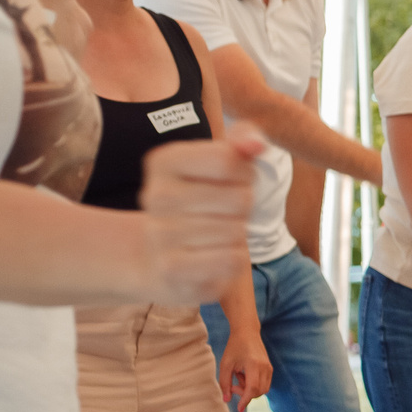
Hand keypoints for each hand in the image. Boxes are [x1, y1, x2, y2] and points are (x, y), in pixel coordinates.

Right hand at [138, 137, 265, 305]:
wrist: (157, 255)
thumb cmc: (202, 201)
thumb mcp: (222, 163)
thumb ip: (244, 141)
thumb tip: (256, 144)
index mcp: (164, 161)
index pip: (230, 160)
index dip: (245, 173)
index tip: (229, 181)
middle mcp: (155, 195)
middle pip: (240, 198)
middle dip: (243, 207)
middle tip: (222, 212)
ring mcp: (159, 235)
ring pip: (237, 231)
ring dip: (237, 235)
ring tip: (213, 234)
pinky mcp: (172, 270)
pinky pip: (231, 260)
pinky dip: (232, 259)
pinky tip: (211, 256)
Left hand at [219, 326, 272, 411]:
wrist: (247, 332)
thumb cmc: (234, 347)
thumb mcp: (225, 364)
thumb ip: (225, 383)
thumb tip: (226, 400)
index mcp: (254, 365)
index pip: (252, 389)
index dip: (245, 400)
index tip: (239, 409)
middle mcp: (265, 367)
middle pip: (259, 391)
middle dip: (245, 394)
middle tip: (233, 385)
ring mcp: (269, 368)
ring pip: (263, 389)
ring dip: (250, 390)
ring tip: (239, 378)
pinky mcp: (270, 368)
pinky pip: (264, 384)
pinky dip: (254, 385)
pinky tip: (245, 376)